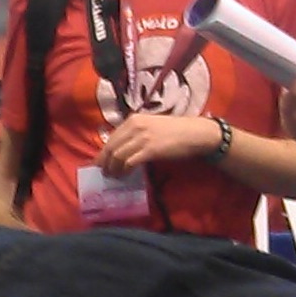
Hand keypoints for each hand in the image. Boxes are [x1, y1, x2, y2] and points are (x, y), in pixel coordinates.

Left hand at [97, 112, 220, 171]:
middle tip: (103, 173)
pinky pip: (129, 162)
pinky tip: (124, 175)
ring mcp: (142, 137)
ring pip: (117, 155)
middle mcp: (135, 126)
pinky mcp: (150, 150)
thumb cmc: (176, 131)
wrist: (196, 133)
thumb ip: (135, 134)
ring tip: (113, 176)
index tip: (99, 163)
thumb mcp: (151, 127)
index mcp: (134, 119)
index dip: (102, 152)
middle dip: (104, 162)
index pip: (111, 137)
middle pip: (111, 147)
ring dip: (112, 168)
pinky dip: (123, 170)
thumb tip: (120, 150)